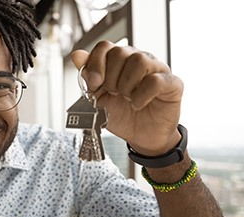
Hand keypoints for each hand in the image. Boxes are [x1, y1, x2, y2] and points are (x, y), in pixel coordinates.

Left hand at [71, 41, 183, 155]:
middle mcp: (139, 60)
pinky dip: (141, 96)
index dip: (95, 64)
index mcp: (119, 61)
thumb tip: (77, 55)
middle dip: (110, 78)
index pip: (105, 47)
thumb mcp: (98, 98)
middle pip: (120, 52)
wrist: (141, 136)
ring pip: (139, 61)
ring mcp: (157, 69)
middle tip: (113, 94)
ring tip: (127, 98)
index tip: (94, 85)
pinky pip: (155, 80)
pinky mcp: (172, 83)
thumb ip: (87, 77)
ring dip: (126, 85)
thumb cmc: (122, 115)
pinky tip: (138, 104)